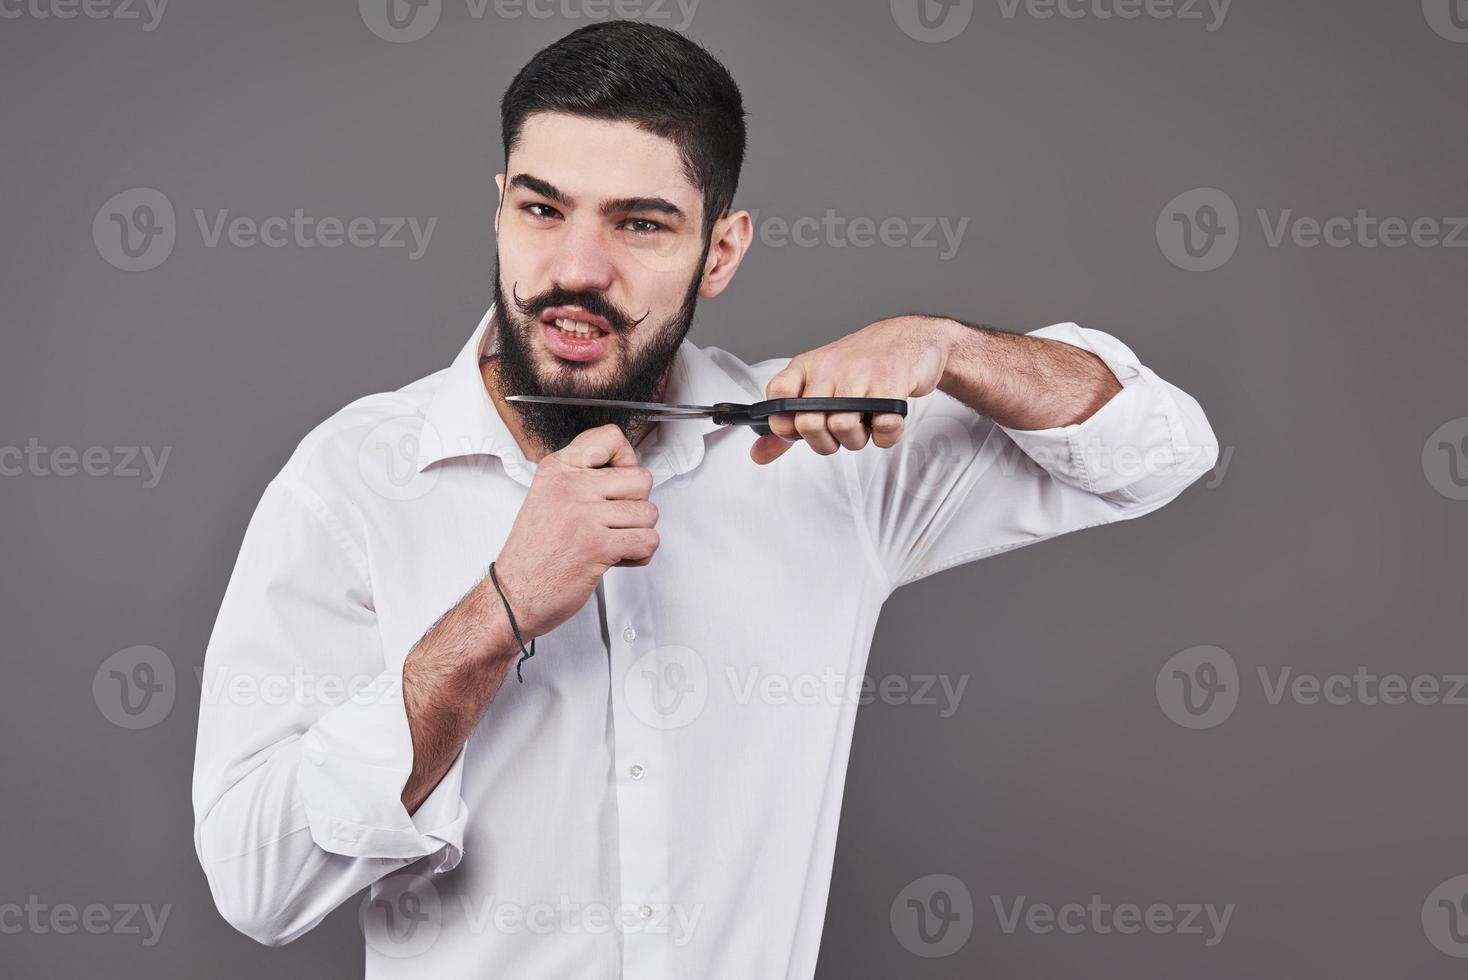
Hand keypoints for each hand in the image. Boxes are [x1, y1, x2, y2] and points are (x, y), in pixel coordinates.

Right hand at [490, 424, 658, 638]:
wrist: (514, 594)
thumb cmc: (532, 553)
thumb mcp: (546, 496)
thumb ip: (580, 476)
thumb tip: (624, 463)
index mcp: (557, 470)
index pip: (612, 438)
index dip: (626, 460)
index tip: (618, 480)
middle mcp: (570, 487)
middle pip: (641, 478)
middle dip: (636, 504)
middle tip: (615, 520)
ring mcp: (584, 515)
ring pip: (648, 512)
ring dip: (638, 533)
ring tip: (614, 541)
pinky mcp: (597, 545)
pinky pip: (647, 540)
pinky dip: (640, 554)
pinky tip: (617, 557)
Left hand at [752, 316, 952, 463]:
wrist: (906, 339)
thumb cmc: (859, 366)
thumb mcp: (817, 386)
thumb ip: (788, 423)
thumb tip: (759, 454)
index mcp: (806, 367)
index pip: (776, 398)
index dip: (784, 425)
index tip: (800, 429)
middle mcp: (830, 367)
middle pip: (809, 424)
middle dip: (824, 444)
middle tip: (837, 435)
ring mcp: (862, 374)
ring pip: (843, 428)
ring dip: (856, 440)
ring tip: (863, 425)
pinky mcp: (892, 384)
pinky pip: (883, 428)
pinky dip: (884, 437)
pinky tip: (883, 422)